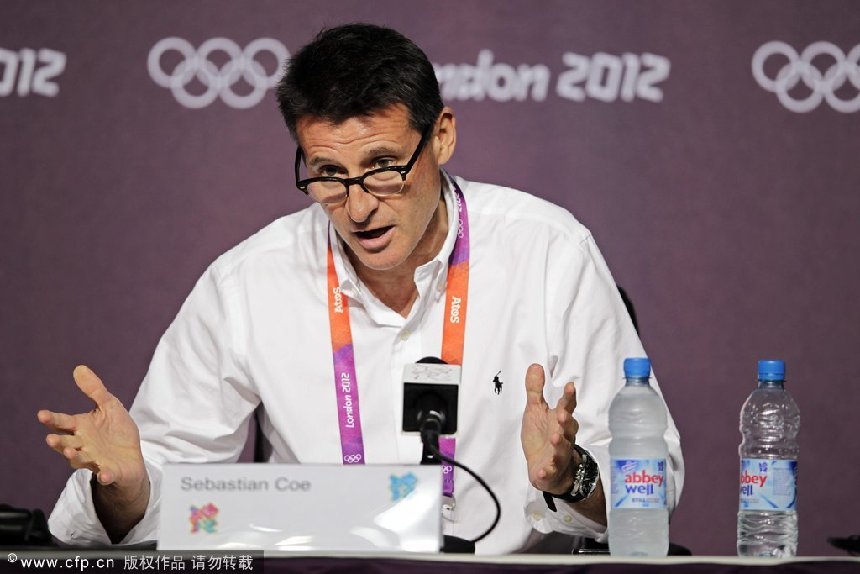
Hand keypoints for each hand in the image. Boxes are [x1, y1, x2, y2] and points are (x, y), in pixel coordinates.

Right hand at [37, 366, 146, 491]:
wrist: (132, 457)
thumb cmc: (116, 431)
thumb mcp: (109, 406)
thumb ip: (95, 390)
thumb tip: (79, 368)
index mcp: (82, 428)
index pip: (63, 423)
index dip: (53, 419)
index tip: (42, 415)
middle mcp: (83, 445)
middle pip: (67, 443)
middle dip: (59, 442)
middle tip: (51, 439)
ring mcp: (95, 460)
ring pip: (80, 460)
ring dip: (74, 457)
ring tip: (69, 452)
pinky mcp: (111, 472)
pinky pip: (107, 475)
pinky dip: (105, 476)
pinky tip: (105, 474)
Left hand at [521, 363, 578, 494]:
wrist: (547, 469)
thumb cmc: (542, 436)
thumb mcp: (535, 411)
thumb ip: (535, 390)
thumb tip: (535, 366)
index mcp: (560, 420)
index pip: (566, 407)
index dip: (569, 397)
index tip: (570, 386)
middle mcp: (563, 436)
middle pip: (568, 427)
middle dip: (566, 421)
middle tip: (562, 414)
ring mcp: (558, 454)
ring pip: (562, 448)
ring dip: (559, 444)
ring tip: (554, 438)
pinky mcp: (551, 471)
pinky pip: (550, 472)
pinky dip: (546, 472)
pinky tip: (542, 471)